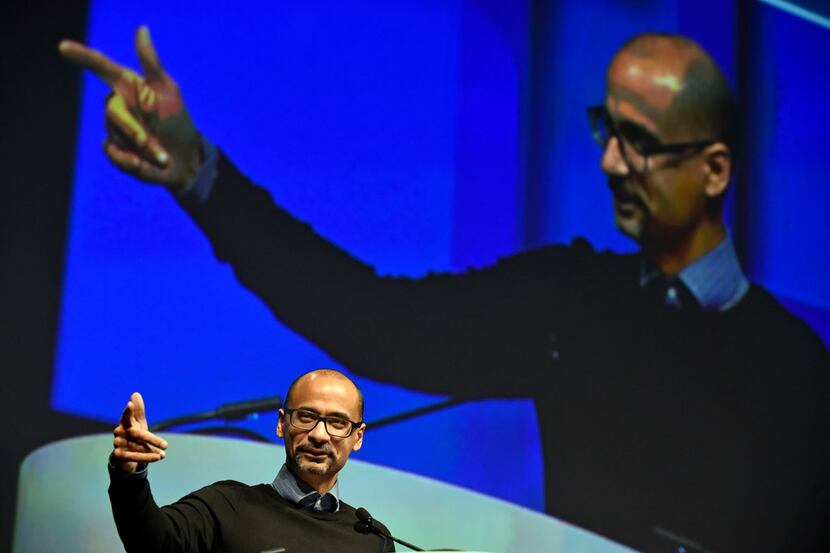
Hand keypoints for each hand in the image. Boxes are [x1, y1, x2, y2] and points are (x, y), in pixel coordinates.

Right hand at [59, 26, 201, 190]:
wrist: (184, 159)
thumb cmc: (177, 121)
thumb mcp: (168, 91)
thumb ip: (151, 63)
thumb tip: (141, 29)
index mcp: (128, 86)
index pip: (101, 67)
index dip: (82, 56)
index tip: (63, 47)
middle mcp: (118, 105)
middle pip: (111, 110)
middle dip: (133, 127)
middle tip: (148, 140)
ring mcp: (114, 127)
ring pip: (112, 132)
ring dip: (139, 145)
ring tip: (157, 152)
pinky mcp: (115, 150)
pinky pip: (111, 152)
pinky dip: (128, 160)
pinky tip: (141, 162)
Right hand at [112, 392, 167, 472]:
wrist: (124, 455)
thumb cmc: (133, 435)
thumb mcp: (138, 423)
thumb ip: (138, 411)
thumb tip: (135, 393)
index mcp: (125, 423)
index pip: (126, 416)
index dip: (128, 411)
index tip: (129, 404)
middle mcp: (119, 433)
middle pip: (137, 434)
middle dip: (152, 439)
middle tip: (167, 445)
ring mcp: (118, 444)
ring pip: (137, 447)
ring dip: (151, 451)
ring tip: (163, 454)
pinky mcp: (119, 455)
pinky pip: (134, 457)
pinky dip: (146, 457)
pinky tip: (158, 457)